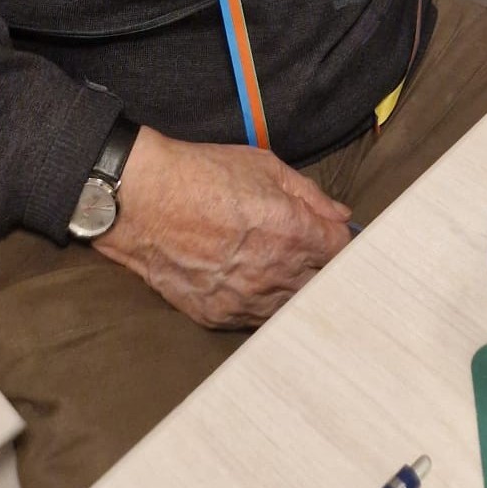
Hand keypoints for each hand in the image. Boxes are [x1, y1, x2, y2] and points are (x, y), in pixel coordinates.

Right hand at [95, 127, 353, 327]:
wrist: (143, 201)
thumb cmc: (203, 175)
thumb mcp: (265, 167)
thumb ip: (310, 195)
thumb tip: (340, 215)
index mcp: (294, 232)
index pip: (343, 251)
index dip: (341, 241)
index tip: (334, 236)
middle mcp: (276, 273)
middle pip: (323, 285)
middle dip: (324, 270)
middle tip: (313, 254)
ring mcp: (246, 299)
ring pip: (292, 309)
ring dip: (296, 292)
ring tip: (283, 270)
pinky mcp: (219, 316)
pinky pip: (256, 320)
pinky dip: (263, 305)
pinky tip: (255, 284)